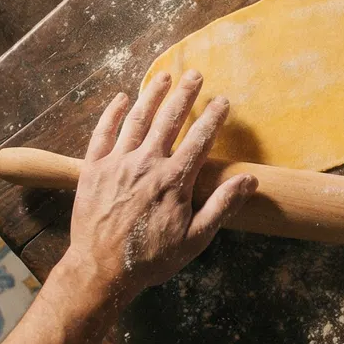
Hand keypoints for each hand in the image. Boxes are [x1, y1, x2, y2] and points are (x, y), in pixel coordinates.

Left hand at [58, 71, 256, 310]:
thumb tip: (249, 181)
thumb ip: (222, 206)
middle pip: (169, 120)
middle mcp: (146, 163)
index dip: (213, 117)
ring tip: (164, 77)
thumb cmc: (151, 258)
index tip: (223, 101)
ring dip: (152, 95)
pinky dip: (113, 114)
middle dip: (184, 95)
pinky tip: (122, 99)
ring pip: (137, 119)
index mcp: (174, 180)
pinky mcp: (93, 169)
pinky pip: (103, 133)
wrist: (101, 269)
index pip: (199, 139)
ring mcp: (117, 163)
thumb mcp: (195, 240)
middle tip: (195, 74)